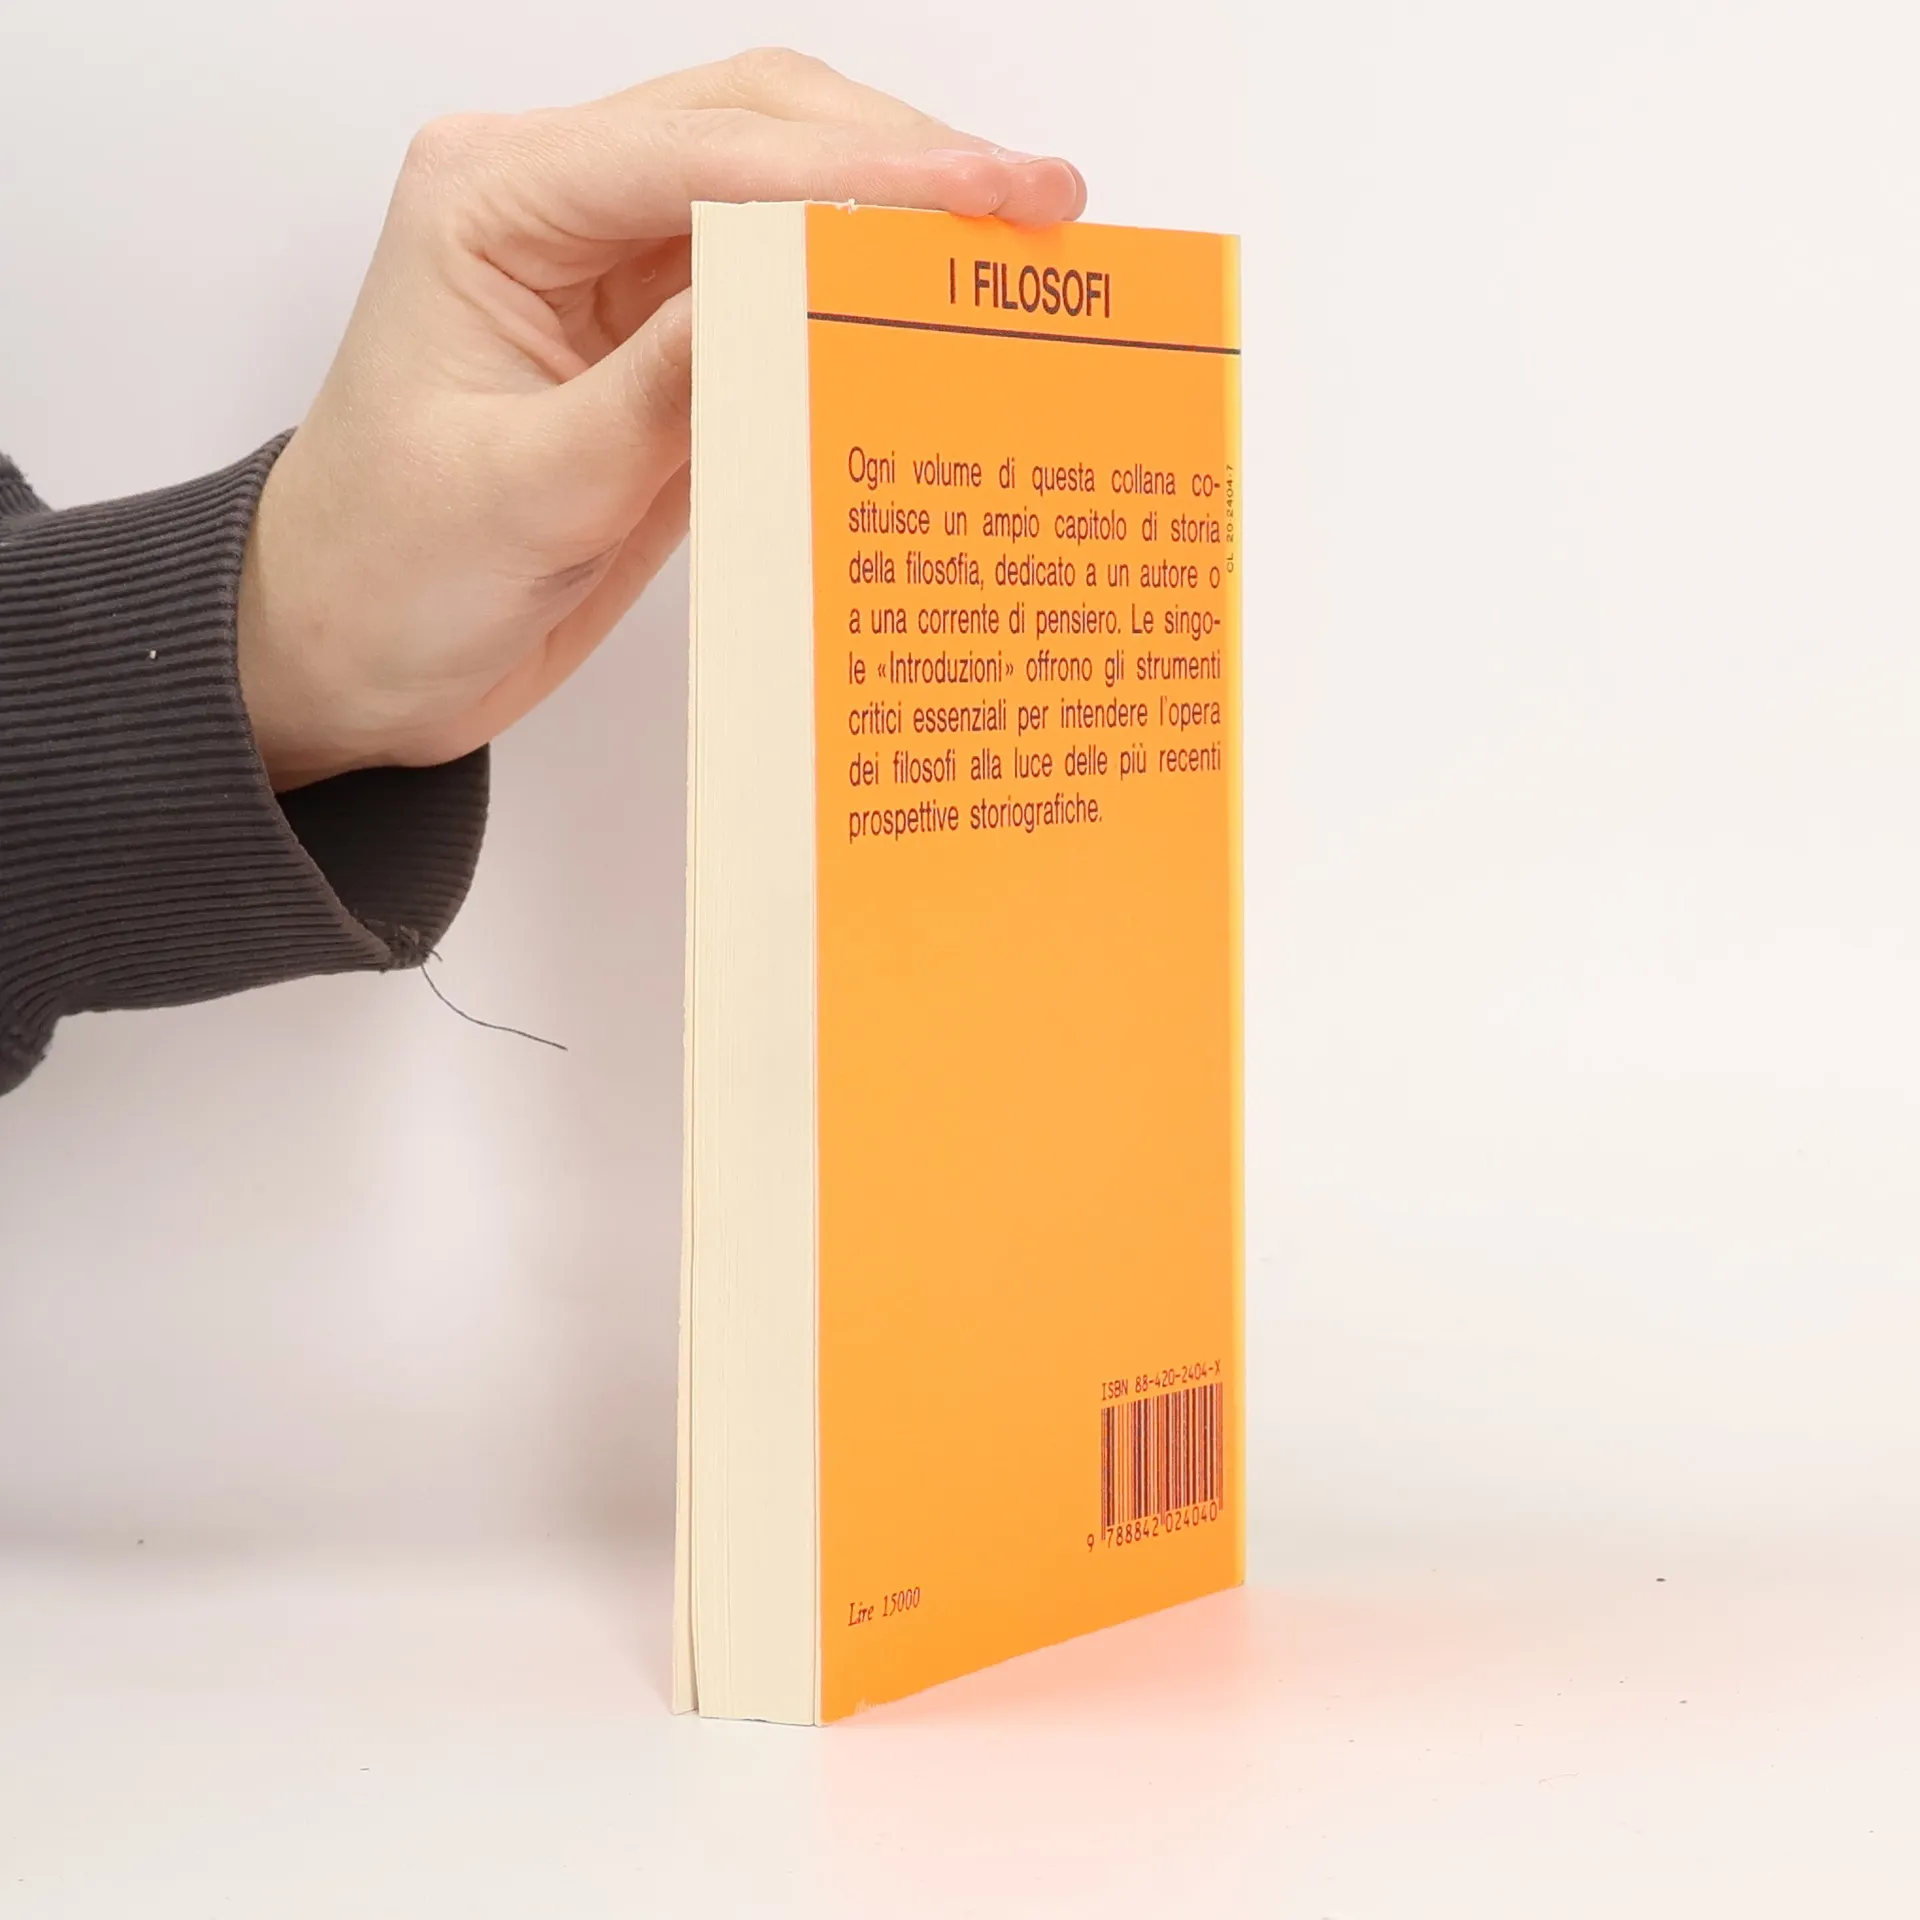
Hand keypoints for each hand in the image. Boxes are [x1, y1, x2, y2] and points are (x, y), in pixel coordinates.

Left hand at [236, 49, 1086, 789]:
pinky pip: (785, 308)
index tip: (989, 192)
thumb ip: (658, 394)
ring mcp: (622, 278)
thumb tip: (793, 302)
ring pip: (787, 205)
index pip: (704, 152)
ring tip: (1018, 256)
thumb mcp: (521, 494)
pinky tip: (939, 334)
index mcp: (496, 200)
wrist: (353, 659)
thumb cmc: (385, 572)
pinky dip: (865, 316)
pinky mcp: (665, 353)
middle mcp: (562, 208)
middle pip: (760, 131)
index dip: (860, 169)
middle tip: (1041, 211)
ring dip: (897, 225)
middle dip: (904, 161)